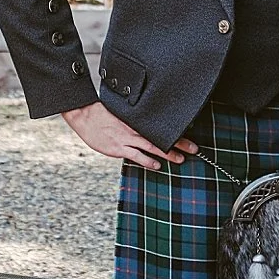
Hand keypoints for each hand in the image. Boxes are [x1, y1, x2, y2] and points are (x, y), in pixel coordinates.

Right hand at [61, 102, 198, 169]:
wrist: (85, 115)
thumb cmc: (102, 113)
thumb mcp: (121, 111)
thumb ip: (134, 119)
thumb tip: (147, 124)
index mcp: (136, 119)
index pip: (160, 125)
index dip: (176, 130)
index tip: (190, 134)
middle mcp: (134, 129)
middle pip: (161, 137)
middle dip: (179, 143)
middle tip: (194, 149)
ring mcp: (127, 139)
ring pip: (152, 147)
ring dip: (167, 154)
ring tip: (181, 160)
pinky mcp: (118, 148)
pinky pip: (136, 156)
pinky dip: (147, 161)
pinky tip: (156, 166)